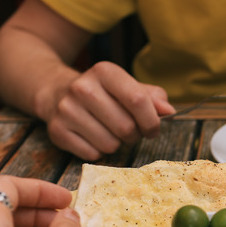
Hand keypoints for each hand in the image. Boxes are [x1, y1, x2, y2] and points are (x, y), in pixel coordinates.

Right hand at [43, 61, 174, 160]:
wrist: (56, 93)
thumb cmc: (103, 93)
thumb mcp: (127, 86)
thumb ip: (152, 97)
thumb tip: (168, 111)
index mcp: (104, 71)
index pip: (137, 100)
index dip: (151, 121)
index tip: (153, 129)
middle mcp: (82, 87)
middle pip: (126, 127)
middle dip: (134, 135)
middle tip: (129, 131)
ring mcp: (67, 109)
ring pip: (110, 144)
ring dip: (116, 144)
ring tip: (109, 132)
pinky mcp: (57, 130)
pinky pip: (92, 155)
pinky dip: (98, 151)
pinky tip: (92, 137)